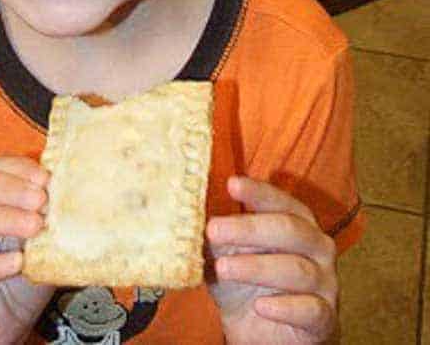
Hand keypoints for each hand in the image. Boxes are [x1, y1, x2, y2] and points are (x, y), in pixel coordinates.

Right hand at [0, 156, 53, 343]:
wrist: (2, 321)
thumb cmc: (20, 273)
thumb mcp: (40, 238)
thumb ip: (50, 217)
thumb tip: (78, 196)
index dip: (19, 169)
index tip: (46, 178)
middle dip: (11, 189)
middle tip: (41, 201)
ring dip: (3, 219)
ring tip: (34, 227)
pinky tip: (16, 262)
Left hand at [206, 176, 337, 344]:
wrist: (261, 336)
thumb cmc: (246, 285)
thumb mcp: (226, 255)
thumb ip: (217, 235)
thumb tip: (189, 213)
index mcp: (297, 223)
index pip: (281, 201)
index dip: (258, 192)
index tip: (231, 184)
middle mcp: (317, 247)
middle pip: (289, 229)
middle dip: (249, 228)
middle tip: (213, 230)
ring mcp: (325, 282)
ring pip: (296, 268)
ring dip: (256, 267)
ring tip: (223, 268)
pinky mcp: (324, 318)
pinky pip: (311, 309)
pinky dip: (284, 307)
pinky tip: (260, 306)